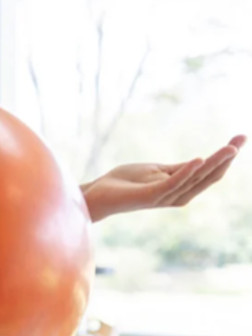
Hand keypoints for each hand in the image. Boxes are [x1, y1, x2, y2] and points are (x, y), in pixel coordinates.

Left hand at [82, 135, 244, 221]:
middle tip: (242, 138)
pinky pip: (173, 183)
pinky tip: (199, 159)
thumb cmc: (125, 182)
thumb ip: (178, 169)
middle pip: (209, 176)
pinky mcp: (151, 196)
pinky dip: (187, 171)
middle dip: (227, 157)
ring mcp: (165, 197)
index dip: (226, 157)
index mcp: (181, 189)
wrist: (97, 194)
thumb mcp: (157, 171)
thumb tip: (201, 161)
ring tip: (230, 147)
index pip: (210, 173)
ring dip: (214, 161)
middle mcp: (178, 196)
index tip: (240, 138)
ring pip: (196, 178)